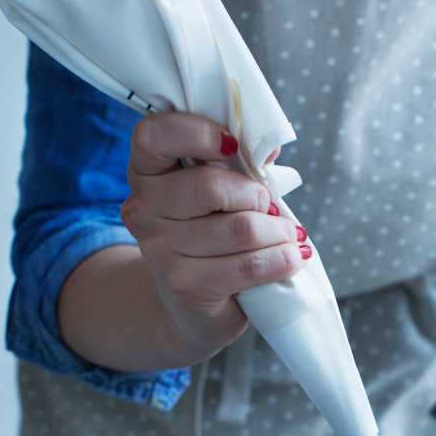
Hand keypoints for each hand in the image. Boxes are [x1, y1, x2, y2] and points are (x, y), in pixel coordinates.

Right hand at [121, 112, 308, 358]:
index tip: (231, 144)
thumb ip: (238, 161)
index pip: (155, 136)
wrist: (193, 302)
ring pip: (240, 229)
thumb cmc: (211, 231)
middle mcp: (143, 209)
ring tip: (290, 236)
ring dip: (278, 232)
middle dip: (257, 196)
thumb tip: (268, 146)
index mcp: (146, 171)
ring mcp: (159, 250)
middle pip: (210, 187)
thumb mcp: (219, 189)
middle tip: (272, 208)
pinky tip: (293, 258)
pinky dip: (281, 260)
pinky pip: (248, 266)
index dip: (197, 133)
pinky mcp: (185, 285)